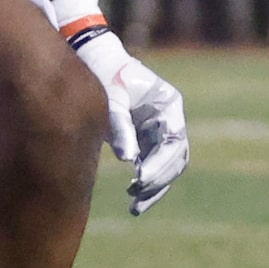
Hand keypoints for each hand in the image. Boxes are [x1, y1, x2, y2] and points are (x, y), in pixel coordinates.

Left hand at [70, 32, 189, 212]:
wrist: (92, 61)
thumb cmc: (103, 75)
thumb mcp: (110, 100)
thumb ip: (120, 128)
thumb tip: (128, 160)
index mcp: (169, 105)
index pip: (174, 142)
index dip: (160, 164)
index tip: (140, 180)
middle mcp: (169, 118)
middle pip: (176, 158)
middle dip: (159, 180)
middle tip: (136, 198)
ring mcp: (158, 128)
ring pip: (168, 164)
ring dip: (155, 185)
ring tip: (135, 206)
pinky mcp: (144, 137)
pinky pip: (152, 163)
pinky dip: (146, 180)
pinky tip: (133, 195)